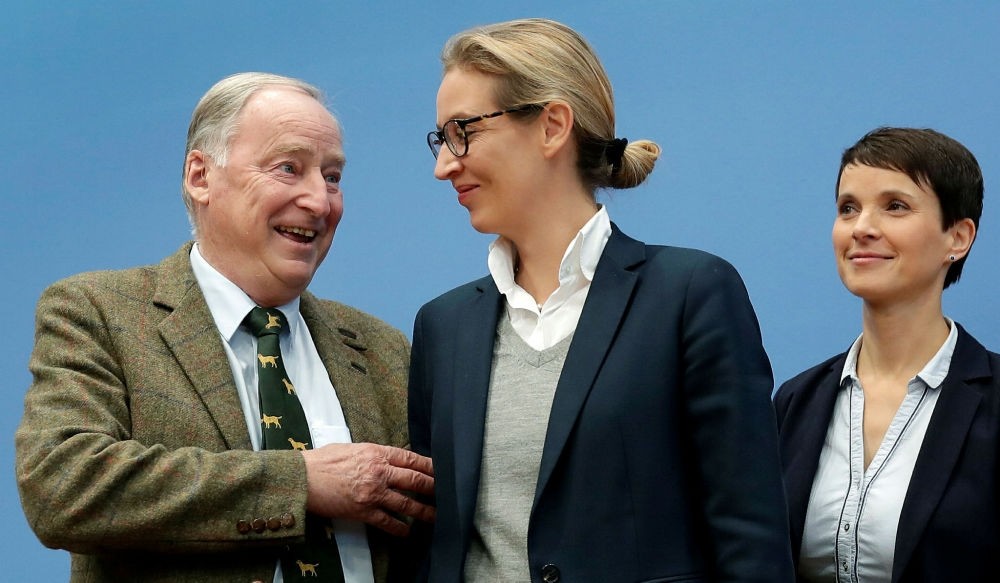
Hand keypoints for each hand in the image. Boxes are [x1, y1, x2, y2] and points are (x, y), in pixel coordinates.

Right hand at [301, 443, 434, 535]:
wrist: (303, 478)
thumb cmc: (323, 460)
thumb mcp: (352, 448)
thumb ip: (372, 453)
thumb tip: (386, 458)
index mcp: (376, 453)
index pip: (411, 458)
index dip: (429, 465)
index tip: (441, 470)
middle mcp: (379, 472)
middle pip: (415, 480)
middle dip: (434, 487)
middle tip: (446, 492)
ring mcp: (373, 493)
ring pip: (407, 503)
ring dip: (424, 511)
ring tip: (437, 516)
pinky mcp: (363, 511)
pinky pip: (388, 521)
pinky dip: (400, 528)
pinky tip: (408, 532)